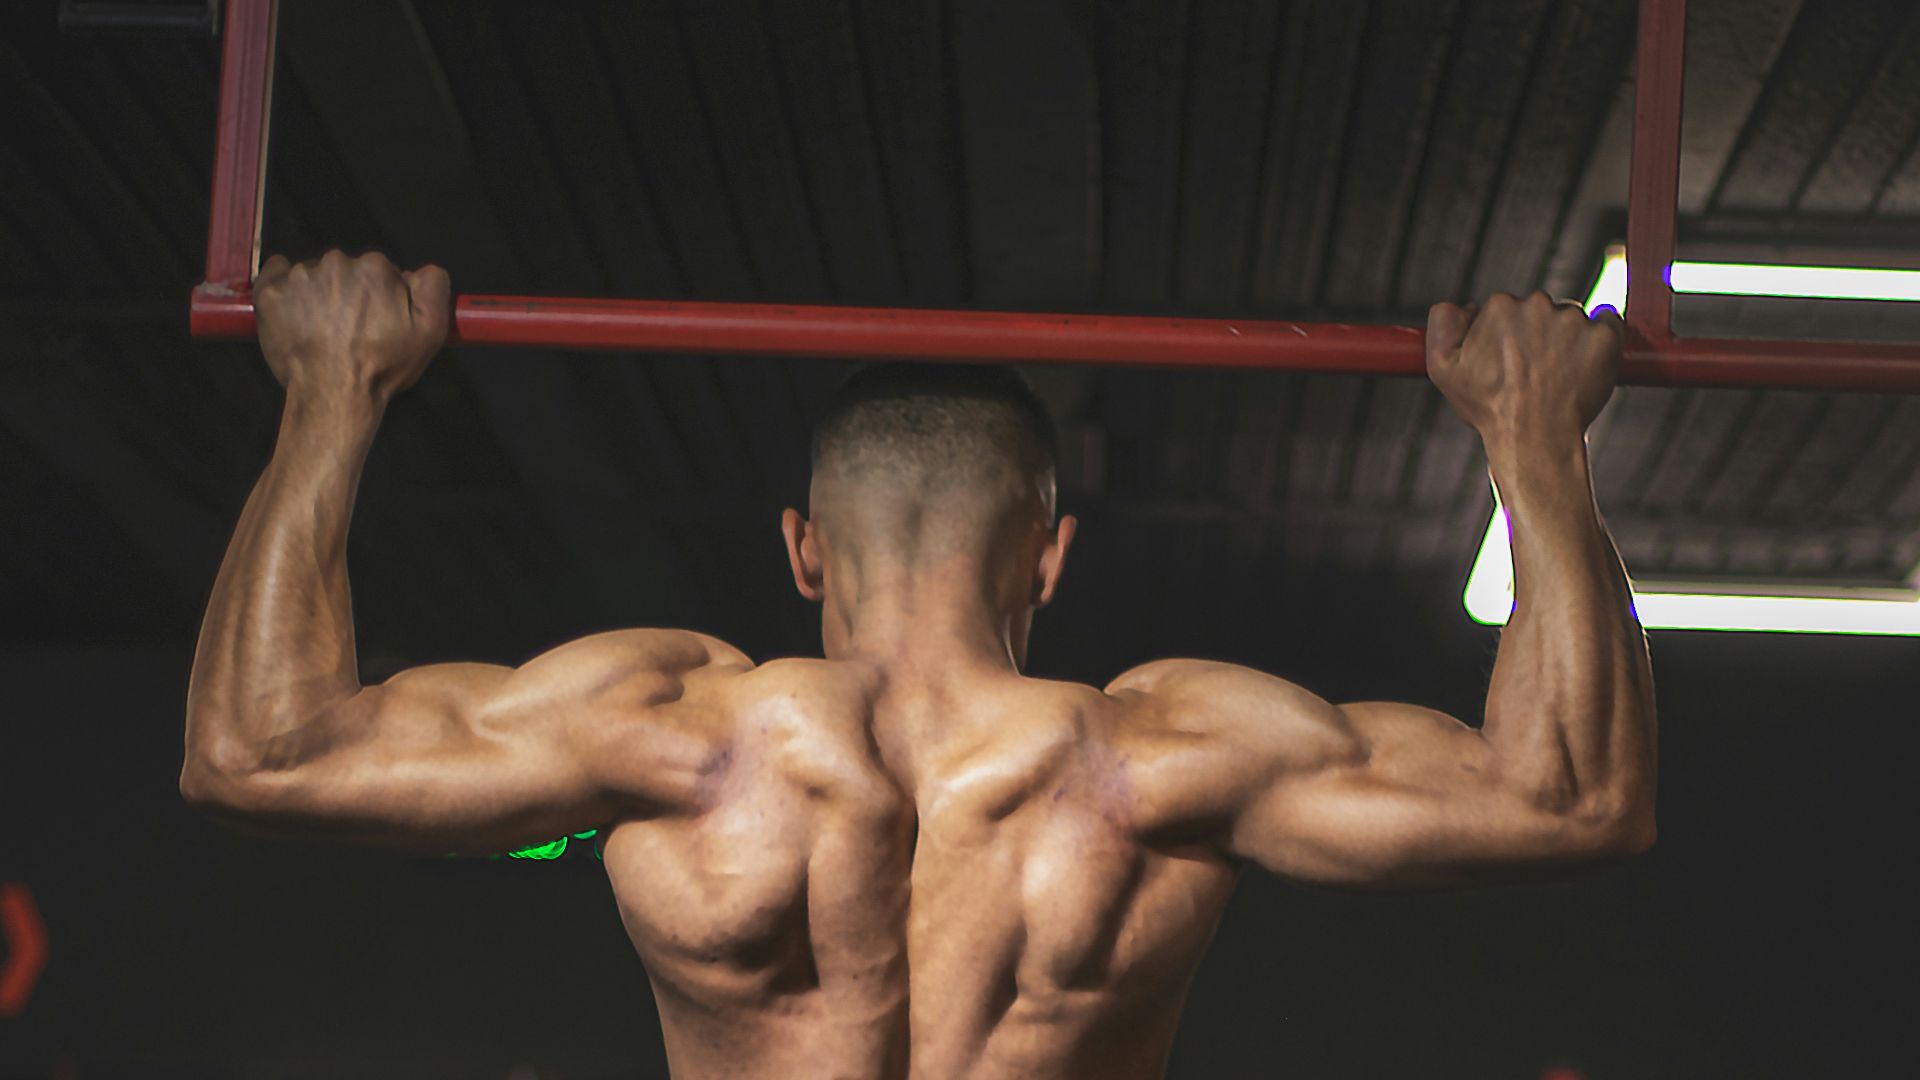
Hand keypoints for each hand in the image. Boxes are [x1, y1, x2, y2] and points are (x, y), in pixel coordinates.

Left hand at [254, 250, 450, 402]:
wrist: (334, 395)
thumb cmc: (382, 367)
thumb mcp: (430, 332)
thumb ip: (434, 289)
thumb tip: (421, 269)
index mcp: (375, 268)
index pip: (379, 271)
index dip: (379, 295)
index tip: (376, 320)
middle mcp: (335, 262)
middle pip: (344, 270)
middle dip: (347, 291)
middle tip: (348, 328)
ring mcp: (298, 276)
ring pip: (312, 275)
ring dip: (316, 293)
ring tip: (319, 328)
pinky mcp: (269, 291)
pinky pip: (275, 273)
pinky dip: (283, 286)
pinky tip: (292, 308)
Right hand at [1425, 291, 1622, 446]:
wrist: (1534, 437)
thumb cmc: (1491, 408)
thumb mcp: (1443, 369)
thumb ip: (1442, 325)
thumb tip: (1456, 305)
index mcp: (1500, 307)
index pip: (1509, 308)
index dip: (1508, 334)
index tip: (1510, 359)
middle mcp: (1537, 305)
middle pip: (1541, 310)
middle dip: (1539, 334)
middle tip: (1535, 370)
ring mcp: (1574, 320)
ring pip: (1573, 319)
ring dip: (1568, 339)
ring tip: (1558, 376)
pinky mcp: (1604, 336)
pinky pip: (1609, 323)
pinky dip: (1601, 339)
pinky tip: (1586, 363)